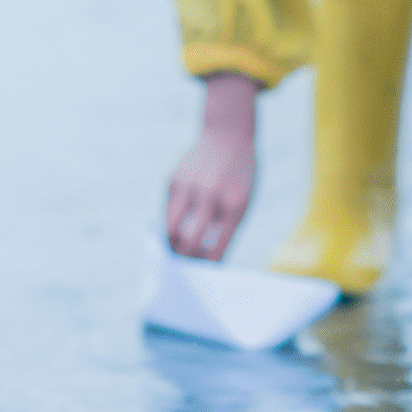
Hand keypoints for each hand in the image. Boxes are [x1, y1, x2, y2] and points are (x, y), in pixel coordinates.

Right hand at [166, 71, 259, 259]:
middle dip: (186, 259)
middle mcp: (211, 196)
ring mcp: (190, 187)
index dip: (208, 266)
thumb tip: (205, 263)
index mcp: (235, 205)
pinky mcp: (173, 180)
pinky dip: (170, 224)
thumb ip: (225, 229)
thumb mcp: (243, 200)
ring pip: (170, 230)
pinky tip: (175, 227)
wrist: (230, 135)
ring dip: (171, 245)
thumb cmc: (240, 176)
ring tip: (176, 250)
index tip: (203, 276)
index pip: (217, 248)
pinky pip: (167, 211)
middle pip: (190, 242)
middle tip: (185, 267)